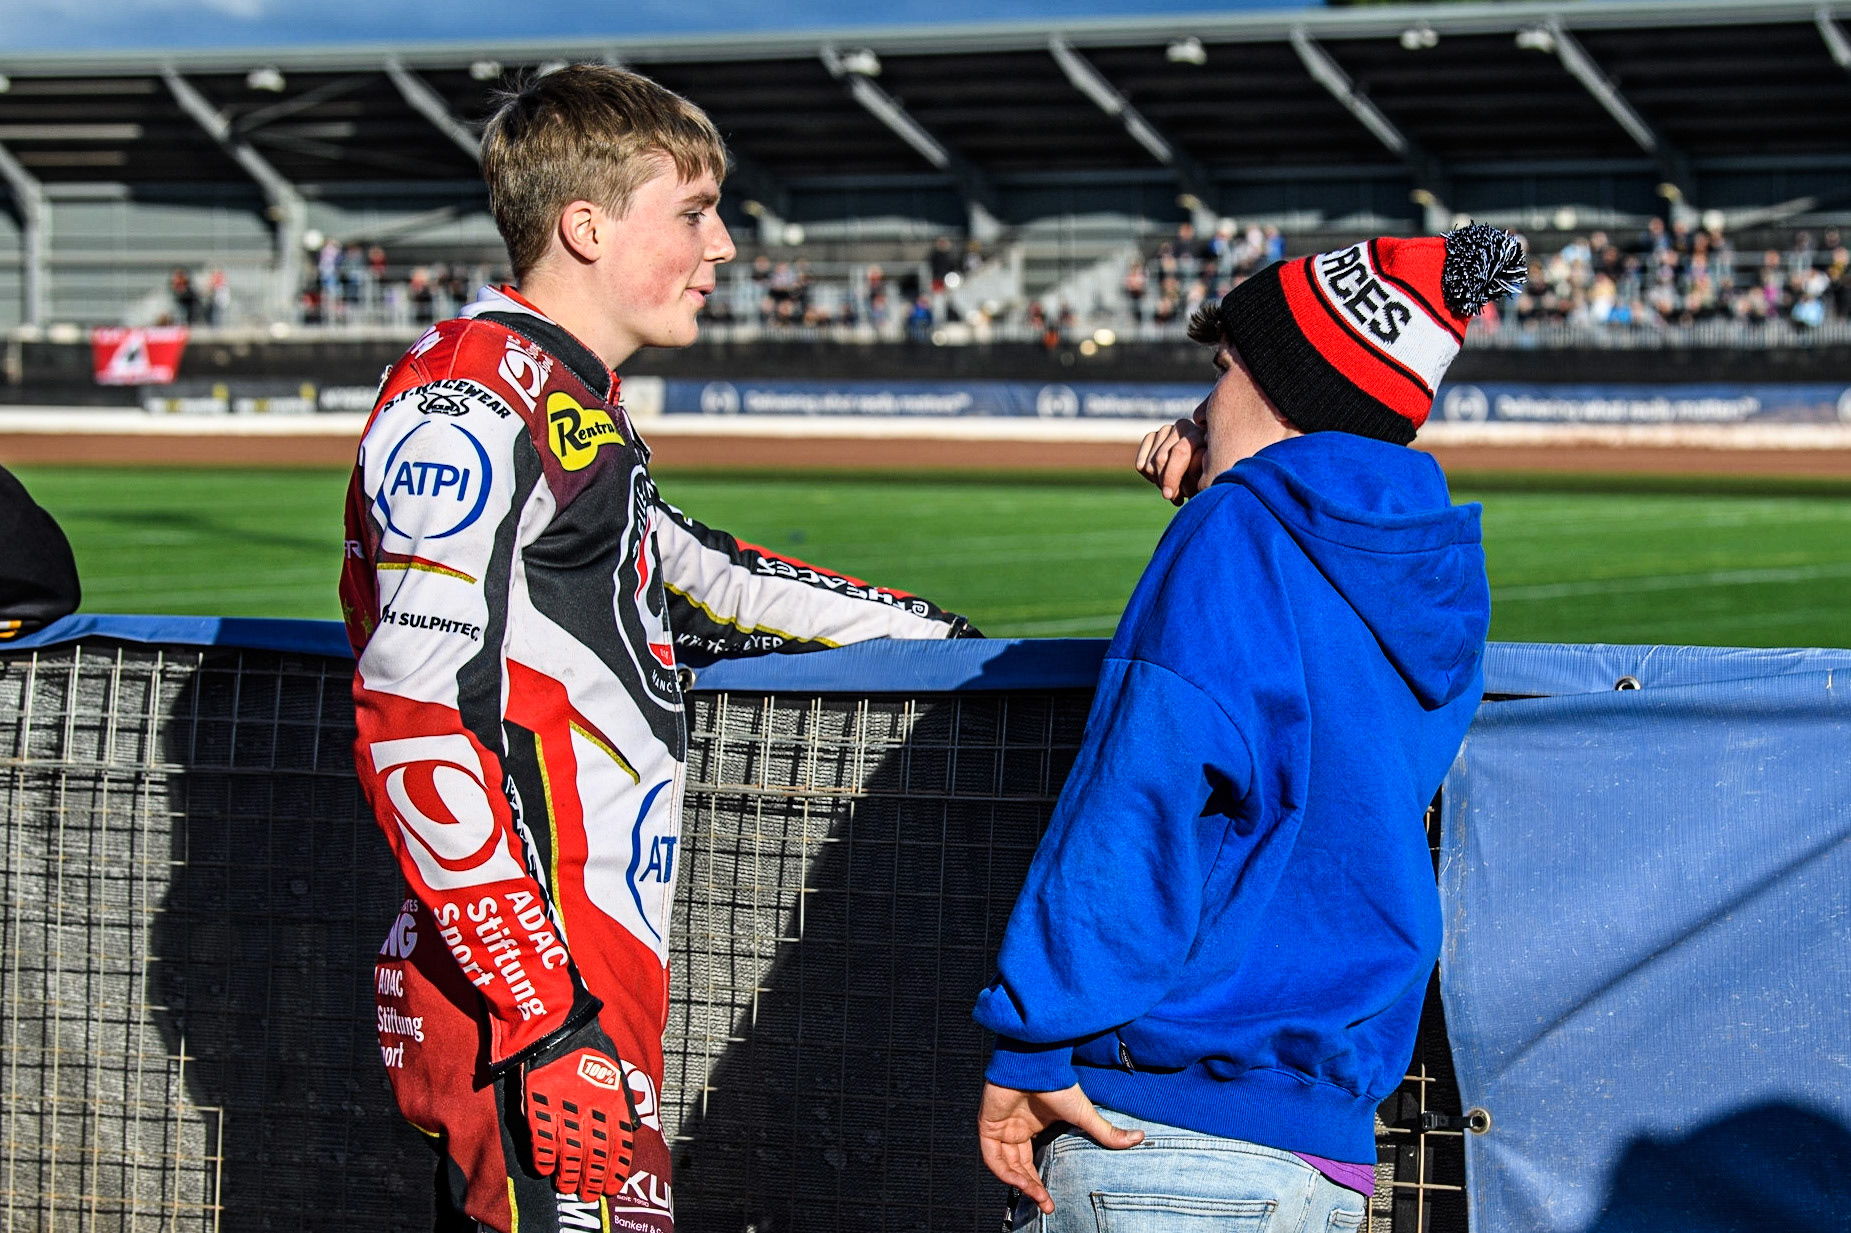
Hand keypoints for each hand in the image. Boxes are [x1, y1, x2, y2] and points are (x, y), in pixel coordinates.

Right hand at [523, 1047, 639, 1198]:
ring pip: (570, 1152)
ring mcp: (565, 1107)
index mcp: (613, 1098)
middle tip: (590, 1194)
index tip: (613, 1185)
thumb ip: (623, 1098)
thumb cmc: (587, 1042)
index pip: (620, 1143)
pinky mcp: (539, 1104)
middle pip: (595, 1154)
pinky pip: (543, 1139)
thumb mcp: (615, 1066)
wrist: (556, 1022)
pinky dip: (544, 1157)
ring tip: (567, 1186)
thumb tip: (633, 1125)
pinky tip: (544, 1168)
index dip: (616, 1168)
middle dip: (593, 1178)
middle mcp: (592, 1107)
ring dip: (569, 1173)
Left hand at [977, 1081, 1143, 1213]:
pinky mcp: (987, 1124)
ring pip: (1004, 1165)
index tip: (1051, 1203)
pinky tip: (1019, 1181)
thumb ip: (1107, 1132)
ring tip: (1038, 1196)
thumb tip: (1139, 1138)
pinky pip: (991, 1156)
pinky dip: (1003, 1171)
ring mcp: (1000, 1127)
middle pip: (1018, 1168)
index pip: (1031, 1164)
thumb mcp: (1084, 1114)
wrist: (1037, 1062)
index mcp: (1033, 1128)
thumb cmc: (1058, 1083)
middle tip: (1046, 1205)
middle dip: (1031, 1189)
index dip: (1039, 1184)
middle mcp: (1015, 1129)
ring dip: (1020, 1183)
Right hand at [1134, 416, 1205, 504]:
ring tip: (1173, 488)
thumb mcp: (1207, 479)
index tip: (1169, 496)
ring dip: (1158, 482)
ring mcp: (1166, 430)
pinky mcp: (1152, 437)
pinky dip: (1149, 477)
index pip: (1179, 452)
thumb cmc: (1208, 477)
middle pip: (1160, 459)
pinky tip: (1162, 480)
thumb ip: (1198, 474)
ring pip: (1149, 464)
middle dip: (1164, 483)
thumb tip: (1187, 468)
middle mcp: (1182, 427)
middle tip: (1175, 497)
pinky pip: (1140, 464)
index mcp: (1199, 434)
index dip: (1171, 476)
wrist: (1204, 469)